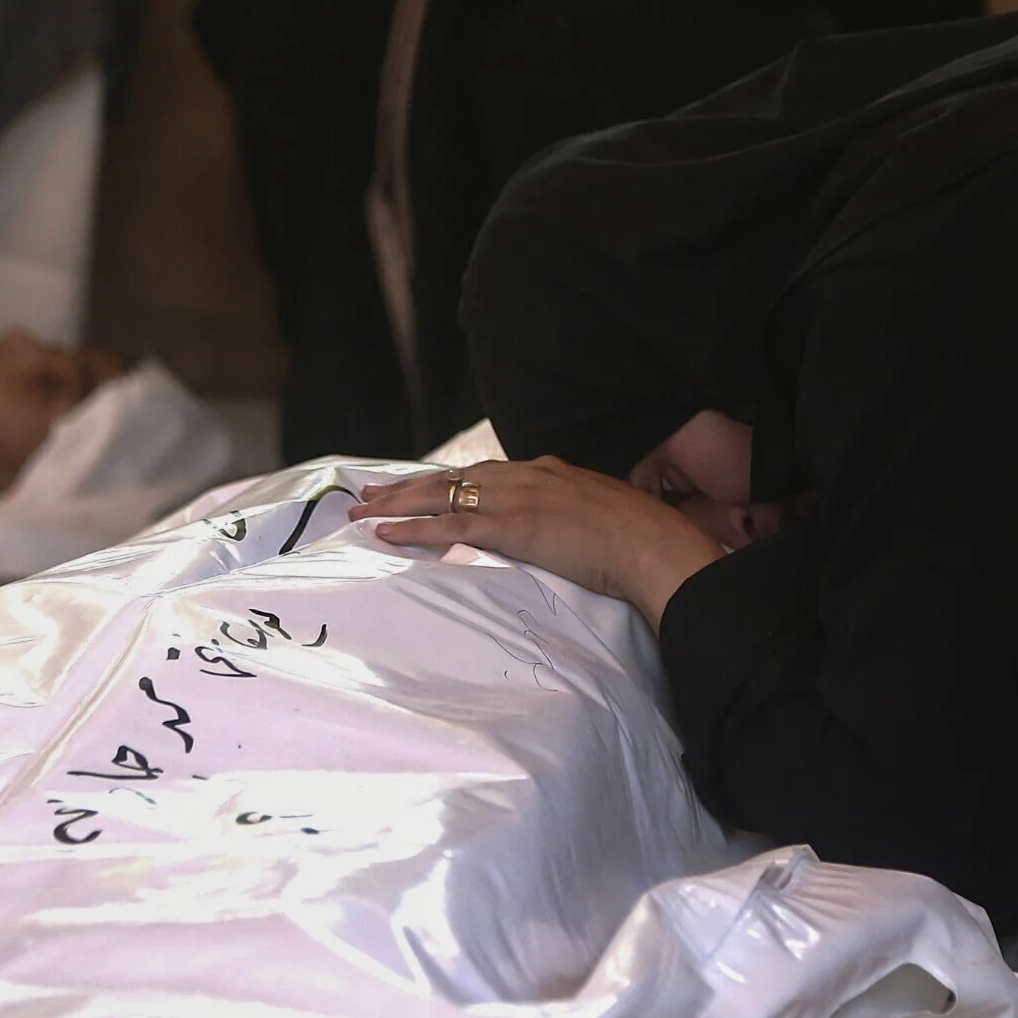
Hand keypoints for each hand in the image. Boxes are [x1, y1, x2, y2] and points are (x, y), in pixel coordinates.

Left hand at [349, 458, 725, 630]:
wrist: (654, 546)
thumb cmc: (643, 540)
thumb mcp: (608, 517)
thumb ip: (581, 519)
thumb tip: (575, 536)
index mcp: (552, 471)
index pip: (487, 472)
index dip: (449, 480)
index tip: (423, 486)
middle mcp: (528, 476)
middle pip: (455, 477)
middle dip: (410, 485)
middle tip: (372, 492)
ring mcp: (518, 498)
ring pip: (443, 495)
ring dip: (398, 502)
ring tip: (363, 510)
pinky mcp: (511, 527)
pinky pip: (450, 526)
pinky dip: (413, 528)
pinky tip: (385, 532)